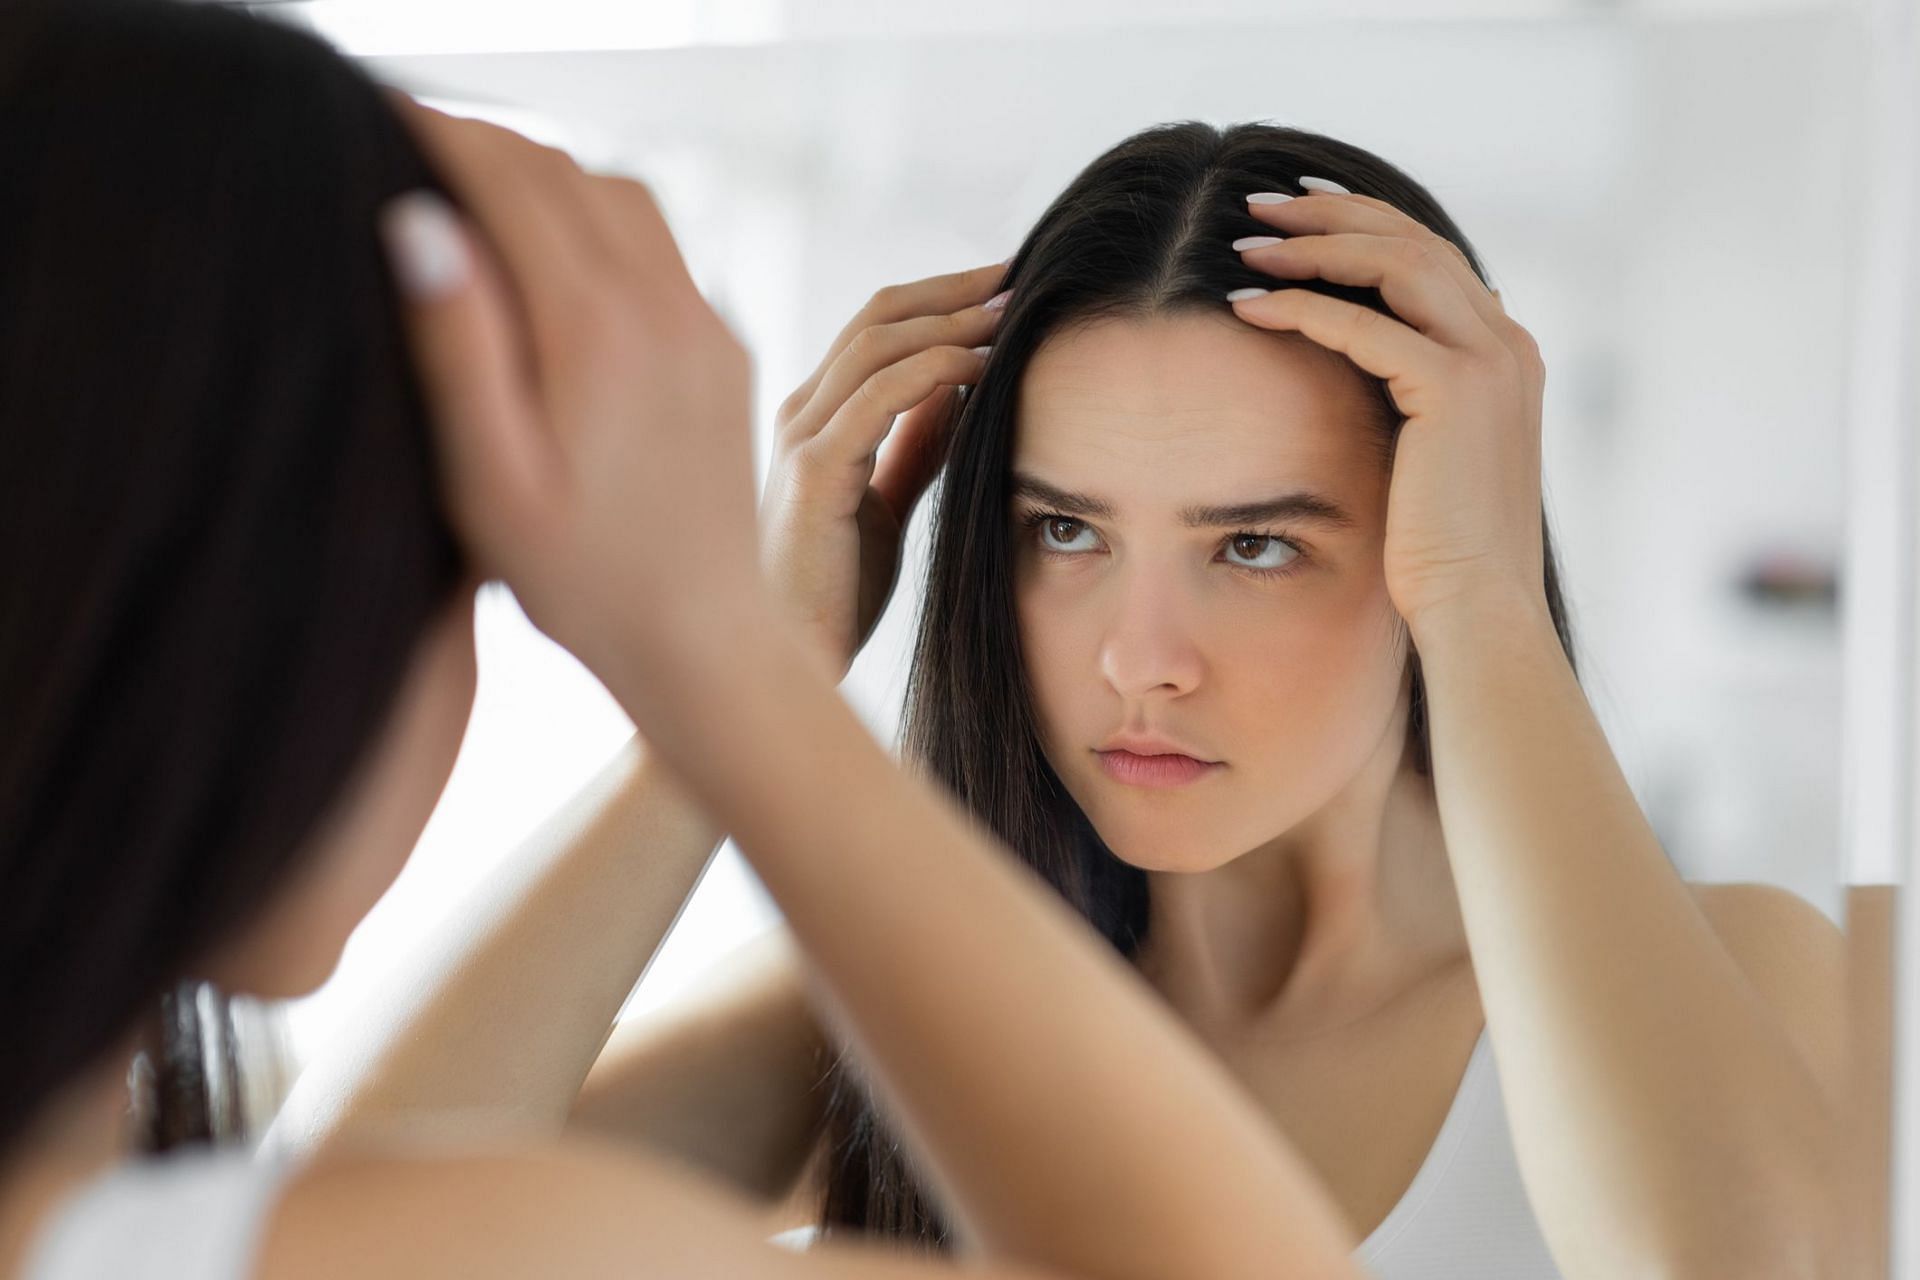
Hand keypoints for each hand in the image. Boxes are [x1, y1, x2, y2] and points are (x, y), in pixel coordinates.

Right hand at [380, 100, 761, 676]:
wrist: (705, 639)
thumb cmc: (582, 580)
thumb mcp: (492, 480)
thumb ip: (457, 346)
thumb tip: (419, 223)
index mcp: (597, 331)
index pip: (511, 181)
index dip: (439, 132)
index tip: (376, 109)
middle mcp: (666, 309)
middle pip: (567, 171)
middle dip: (488, 141)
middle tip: (410, 136)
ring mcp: (706, 325)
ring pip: (623, 195)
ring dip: (547, 172)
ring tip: (473, 185)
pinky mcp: (724, 350)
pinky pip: (660, 247)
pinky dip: (597, 216)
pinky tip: (552, 252)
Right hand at [760, 263, 1005, 678]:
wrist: (790, 663)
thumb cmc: (834, 594)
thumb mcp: (886, 503)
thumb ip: (915, 446)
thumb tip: (961, 391)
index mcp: (816, 417)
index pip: (878, 327)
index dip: (942, 298)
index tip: (1006, 288)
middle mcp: (801, 413)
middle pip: (879, 316)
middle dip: (955, 290)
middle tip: (1020, 275)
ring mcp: (800, 437)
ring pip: (879, 343)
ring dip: (953, 320)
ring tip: (1013, 314)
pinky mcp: (813, 471)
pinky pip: (881, 395)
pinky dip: (937, 370)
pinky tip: (984, 368)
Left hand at [1227, 185, 1549, 634]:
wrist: (1479, 611)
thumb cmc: (1439, 554)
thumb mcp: (1426, 459)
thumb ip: (1407, 401)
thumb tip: (1353, 368)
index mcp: (1505, 353)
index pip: (1431, 255)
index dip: (1362, 221)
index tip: (1296, 209)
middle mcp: (1507, 343)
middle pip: (1413, 239)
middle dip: (1331, 213)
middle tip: (1259, 203)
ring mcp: (1490, 362)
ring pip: (1394, 263)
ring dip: (1312, 246)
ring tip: (1243, 243)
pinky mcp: (1455, 391)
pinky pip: (1365, 325)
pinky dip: (1301, 306)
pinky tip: (1246, 306)